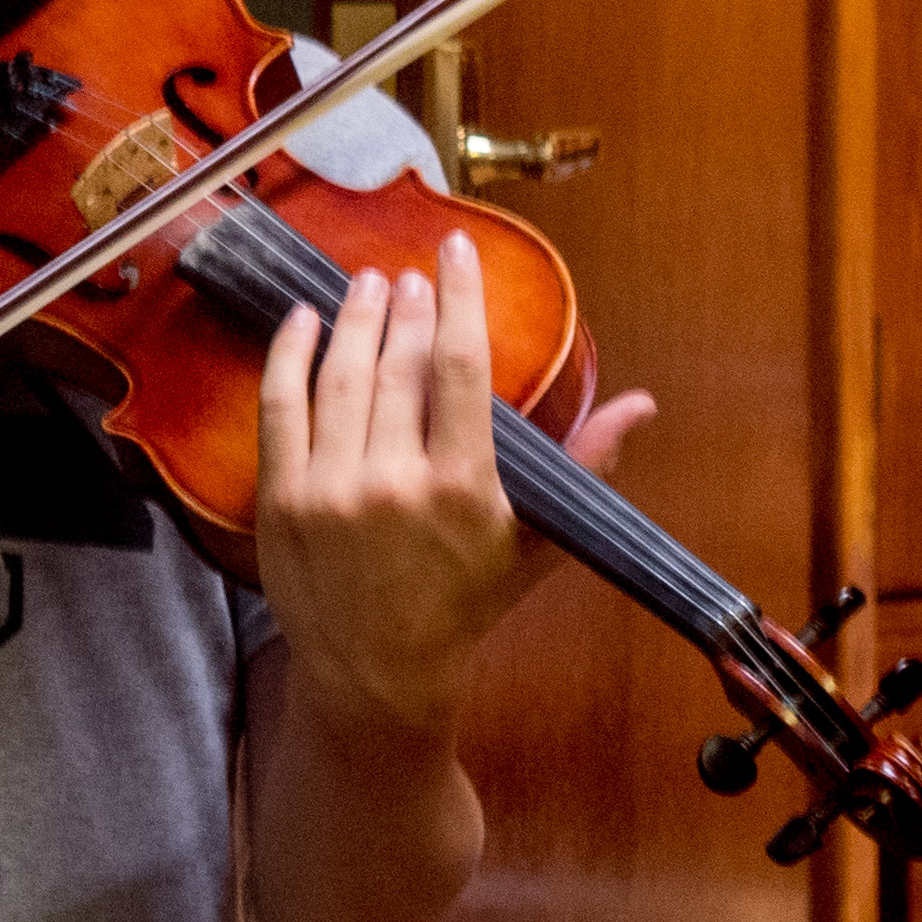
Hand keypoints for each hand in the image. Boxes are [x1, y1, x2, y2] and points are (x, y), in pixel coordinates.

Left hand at [254, 232, 653, 749]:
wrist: (377, 673)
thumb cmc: (464, 602)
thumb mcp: (536, 541)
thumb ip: (586, 466)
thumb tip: (642, 404)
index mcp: (464, 486)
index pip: (461, 365)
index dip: (459, 297)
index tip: (457, 249)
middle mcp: (395, 482)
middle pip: (398, 362)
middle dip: (406, 306)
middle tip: (411, 275)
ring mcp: (331, 489)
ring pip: (340, 376)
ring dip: (354, 319)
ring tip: (367, 285)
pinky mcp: (281, 498)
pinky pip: (279, 406)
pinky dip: (288, 354)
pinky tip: (302, 319)